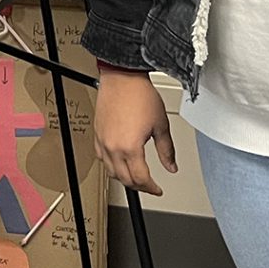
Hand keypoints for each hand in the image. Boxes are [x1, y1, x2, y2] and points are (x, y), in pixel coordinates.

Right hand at [95, 68, 175, 195]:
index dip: (151, 188)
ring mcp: (103, 141)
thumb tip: (171, 165)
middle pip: (125, 179)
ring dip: (124, 178)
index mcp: (130, 147)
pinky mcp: (97, 134)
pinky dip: (111, 165)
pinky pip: (101, 158)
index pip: (140, 179)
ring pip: (111, 171)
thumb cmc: (140, 95)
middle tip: (149, 186)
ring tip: (135, 176)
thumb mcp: (161, 125)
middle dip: (139, 186)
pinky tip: (118, 162)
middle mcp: (113, 147)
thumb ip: (166, 150)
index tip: (157, 189)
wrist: (123, 78)